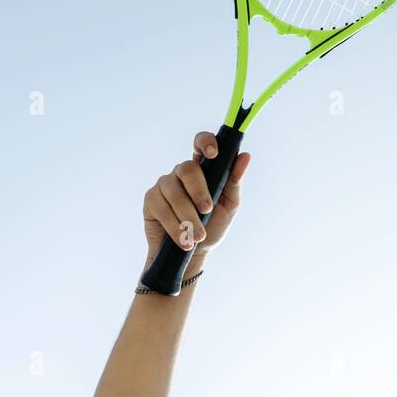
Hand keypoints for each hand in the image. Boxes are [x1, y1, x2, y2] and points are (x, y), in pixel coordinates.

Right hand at [143, 130, 252, 266]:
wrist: (193, 255)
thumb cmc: (213, 226)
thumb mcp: (229, 205)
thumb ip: (234, 181)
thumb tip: (245, 156)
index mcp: (203, 169)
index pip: (201, 143)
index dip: (205, 142)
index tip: (213, 154)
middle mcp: (181, 173)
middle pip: (186, 169)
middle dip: (199, 191)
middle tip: (207, 210)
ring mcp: (164, 184)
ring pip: (174, 191)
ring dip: (188, 216)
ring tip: (198, 235)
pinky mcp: (151, 199)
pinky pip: (161, 207)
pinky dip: (175, 226)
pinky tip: (183, 238)